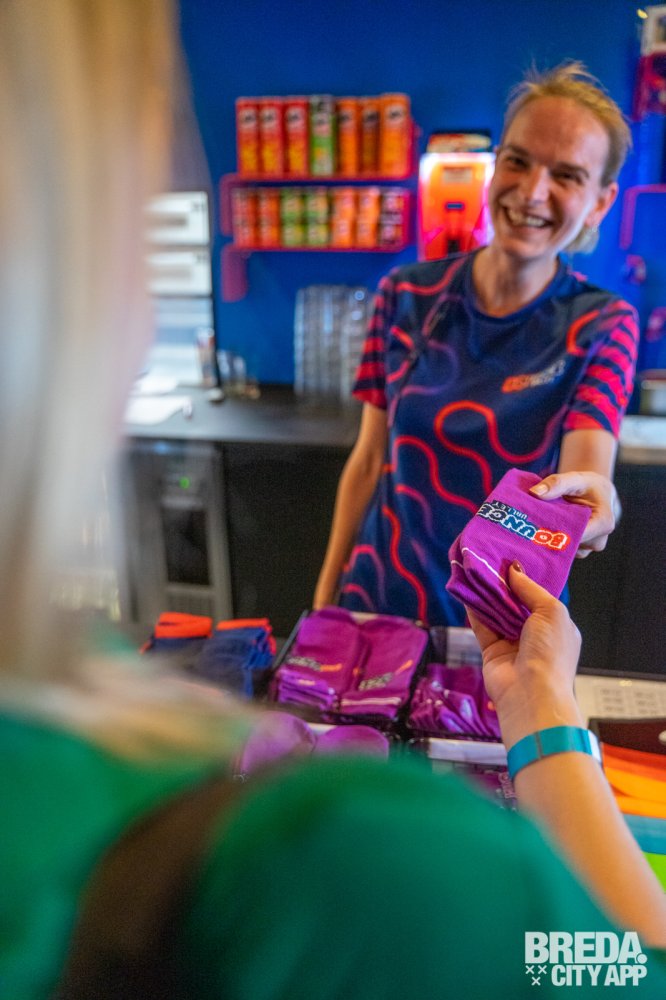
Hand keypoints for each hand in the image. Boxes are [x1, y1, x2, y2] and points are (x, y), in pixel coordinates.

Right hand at [465, 564, 583, 746]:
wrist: (531, 694)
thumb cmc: (551, 653)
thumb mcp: (550, 611)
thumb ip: (530, 589)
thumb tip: (513, 570)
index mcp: (557, 626)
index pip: (540, 597)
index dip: (527, 579)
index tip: (513, 559)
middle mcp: (535, 634)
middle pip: (516, 603)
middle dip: (505, 584)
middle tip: (490, 560)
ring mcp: (513, 643)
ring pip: (497, 612)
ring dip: (487, 594)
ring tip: (475, 570)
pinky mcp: (492, 651)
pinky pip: (482, 626)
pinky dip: (474, 610)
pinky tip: (466, 590)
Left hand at [529, 470, 617, 557]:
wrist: (598, 493)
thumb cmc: (589, 485)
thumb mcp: (576, 478)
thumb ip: (557, 483)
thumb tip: (535, 492)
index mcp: (603, 523)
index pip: (576, 534)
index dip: (555, 531)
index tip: (536, 524)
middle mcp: (598, 540)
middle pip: (569, 544)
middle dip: (549, 534)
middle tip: (531, 523)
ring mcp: (588, 548)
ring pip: (564, 549)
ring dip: (550, 538)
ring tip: (540, 523)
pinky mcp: (579, 550)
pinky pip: (563, 550)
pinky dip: (553, 540)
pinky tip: (545, 528)